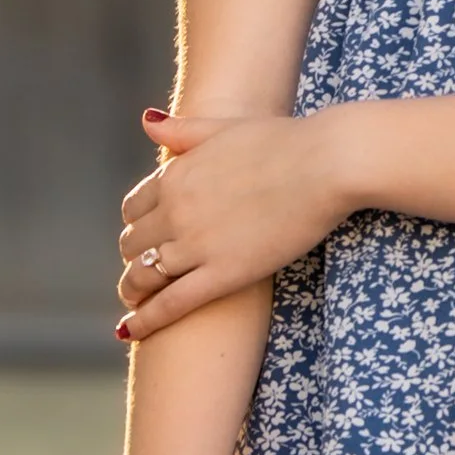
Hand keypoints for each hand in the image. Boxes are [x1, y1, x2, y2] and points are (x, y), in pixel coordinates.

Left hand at [117, 108, 349, 338]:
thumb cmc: (285, 141)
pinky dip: (144, 320)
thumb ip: (183, 130)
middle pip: (134, 243)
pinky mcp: (223, 274)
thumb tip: (147, 123)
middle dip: (135, 257)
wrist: (325, 164)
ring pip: (144, 276)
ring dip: (134, 290)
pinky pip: (171, 304)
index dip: (136, 225)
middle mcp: (176, 210)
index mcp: (175, 175)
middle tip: (145, 271)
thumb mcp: (224, 127)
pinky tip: (129, 331)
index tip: (144, 237)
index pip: (133, 208)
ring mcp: (196, 244)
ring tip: (136, 302)